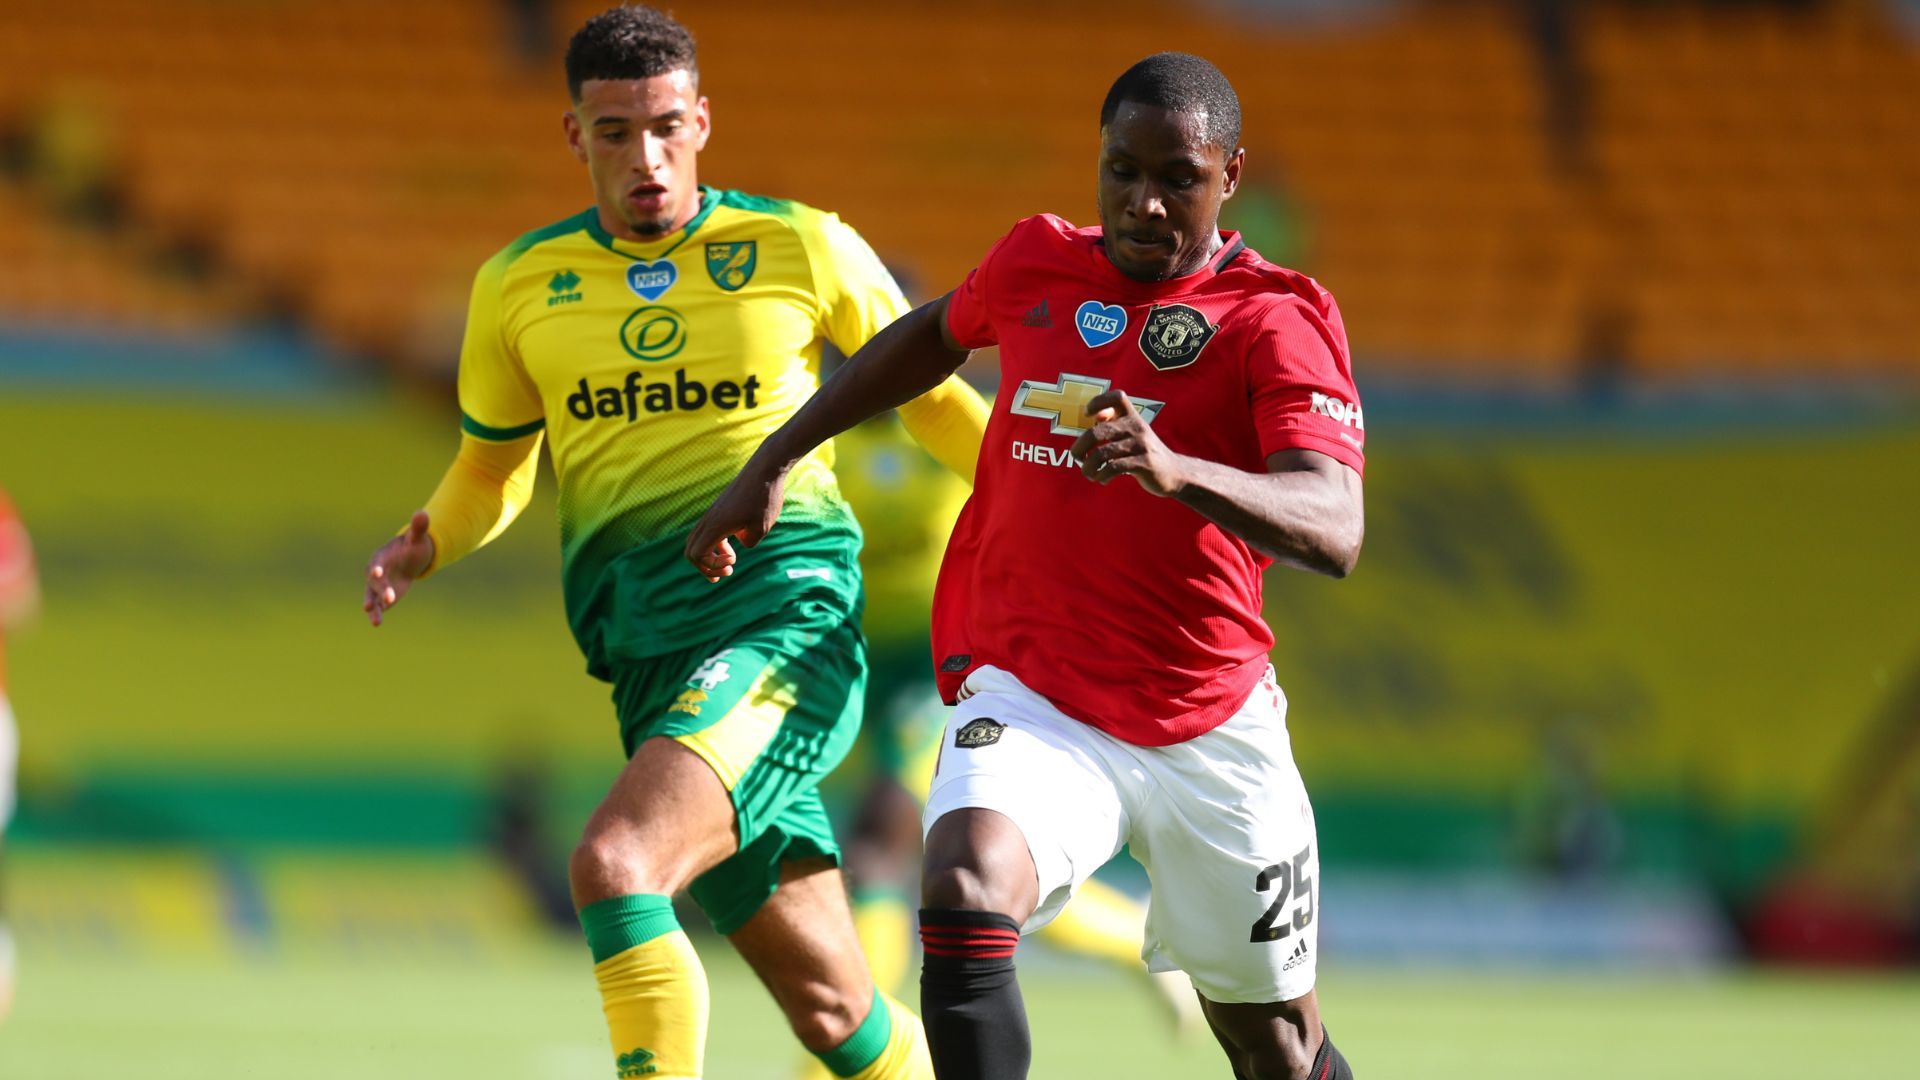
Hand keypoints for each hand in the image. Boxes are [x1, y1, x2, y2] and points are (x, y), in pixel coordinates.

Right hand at [363, 510, 434, 626]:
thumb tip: (423, 513)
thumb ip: (419, 528)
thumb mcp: (417, 538)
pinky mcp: (384, 596)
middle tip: (390, 600)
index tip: (376, 574)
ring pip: (372, 597)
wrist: (411, 558)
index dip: (376, 568)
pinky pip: (379, 605)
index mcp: (381, 557)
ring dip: (373, 607)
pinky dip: (377, 613)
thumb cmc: (413, 545)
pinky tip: (377, 623)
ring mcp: (379, 585)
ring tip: (374, 620)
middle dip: (381, 590)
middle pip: (375, 583)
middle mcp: (376, 572)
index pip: (377, 563)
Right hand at [684, 465, 787, 581]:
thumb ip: (748, 542)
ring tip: (731, 561)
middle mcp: (709, 519)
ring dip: (710, 555)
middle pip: (690, 550)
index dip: (711, 566)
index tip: (733, 562)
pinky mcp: (719, 509)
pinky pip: (708, 531)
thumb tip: (741, 542)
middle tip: (726, 572)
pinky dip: (716, 543)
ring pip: (697, 540)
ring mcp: (713, 513)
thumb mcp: (760, 528)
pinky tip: (736, 542)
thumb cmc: (764, 498)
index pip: (696, 555)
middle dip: (705, 567)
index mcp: (715, 526)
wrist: (765, 470)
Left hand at [1069, 390, 1186, 496]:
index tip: (1087, 415)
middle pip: (1098, 432)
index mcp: (1133, 417)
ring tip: (1088, 473)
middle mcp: (1137, 427)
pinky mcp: (1144, 463)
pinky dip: (1102, 475)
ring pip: (1102, 454)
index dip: (1098, 402)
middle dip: (1080, 447)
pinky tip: (1102, 479)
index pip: (1117, 397)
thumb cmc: (1144, 452)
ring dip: (1089, 467)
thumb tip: (1095, 417)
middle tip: (1078, 457)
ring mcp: (1141, 445)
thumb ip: (1114, 424)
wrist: (1174, 472)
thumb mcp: (1132, 434)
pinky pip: (1113, 468)